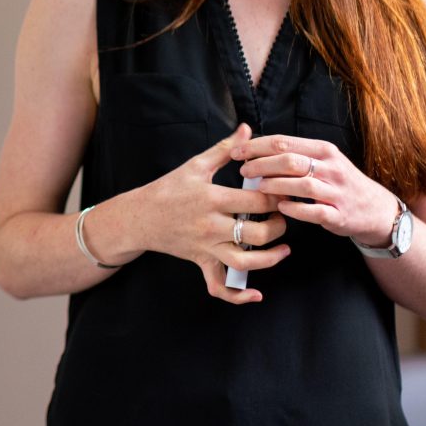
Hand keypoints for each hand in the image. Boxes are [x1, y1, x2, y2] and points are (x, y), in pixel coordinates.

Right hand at [132, 123, 289, 303]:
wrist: (139, 217)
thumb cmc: (168, 188)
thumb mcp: (195, 165)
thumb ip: (225, 149)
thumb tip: (247, 129)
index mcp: (212, 198)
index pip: (257, 201)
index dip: (278, 197)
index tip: (286, 192)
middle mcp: (211, 226)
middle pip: (258, 233)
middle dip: (279, 225)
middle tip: (284, 216)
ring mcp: (206, 247)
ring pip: (246, 262)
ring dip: (271, 258)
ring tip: (283, 248)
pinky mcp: (201, 262)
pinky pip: (219, 287)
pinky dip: (238, 296)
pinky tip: (256, 294)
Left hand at [232, 134, 397, 245]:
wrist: (375, 209)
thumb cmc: (339, 182)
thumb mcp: (323, 160)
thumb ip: (294, 154)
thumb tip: (255, 147)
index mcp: (323, 150)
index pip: (284, 142)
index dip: (256, 146)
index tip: (236, 151)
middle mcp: (331, 168)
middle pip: (290, 160)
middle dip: (262, 164)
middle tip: (244, 170)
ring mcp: (337, 192)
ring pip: (302, 184)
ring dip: (276, 185)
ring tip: (258, 187)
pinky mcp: (339, 215)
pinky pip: (315, 211)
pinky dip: (296, 209)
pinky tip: (280, 207)